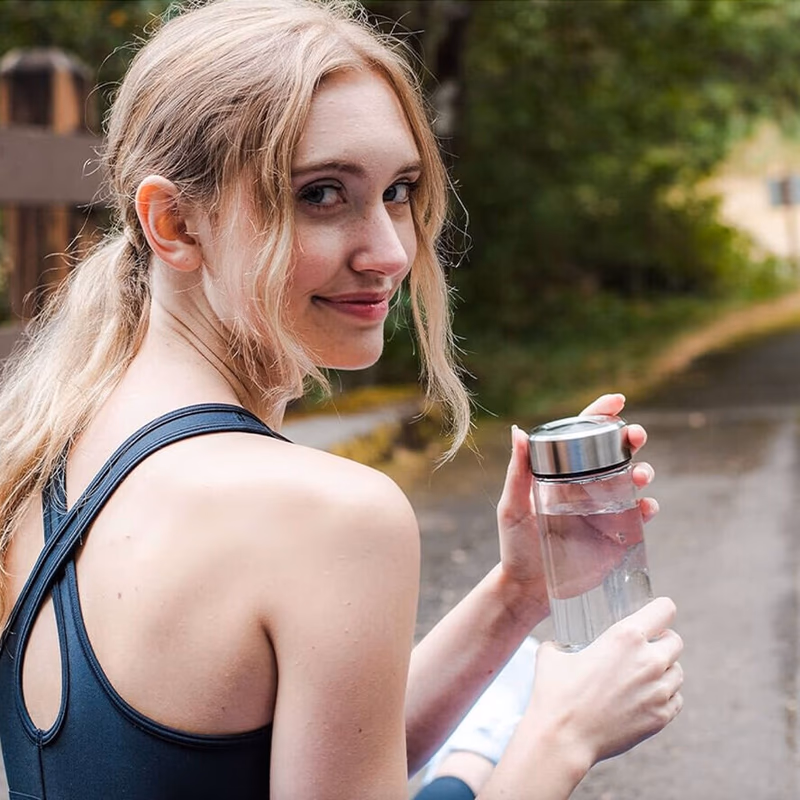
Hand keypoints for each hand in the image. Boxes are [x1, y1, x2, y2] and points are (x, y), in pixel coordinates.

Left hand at [496, 393, 656, 612]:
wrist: (528, 589)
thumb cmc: (515, 546)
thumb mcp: (513, 507)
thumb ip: (518, 473)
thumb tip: (518, 431)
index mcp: (561, 474)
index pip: (582, 436)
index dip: (601, 415)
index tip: (618, 401)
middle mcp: (585, 486)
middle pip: (615, 453)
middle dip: (631, 438)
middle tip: (635, 436)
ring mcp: (603, 509)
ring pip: (632, 479)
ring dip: (643, 470)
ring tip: (642, 475)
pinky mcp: (616, 534)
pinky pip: (638, 514)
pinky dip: (647, 506)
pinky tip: (645, 506)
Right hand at [526, 597, 683, 764]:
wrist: (563, 738)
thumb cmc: (556, 694)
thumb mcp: (553, 654)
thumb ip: (563, 644)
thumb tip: (558, 645)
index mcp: (625, 636)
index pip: (664, 609)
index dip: (659, 610)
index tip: (654, 615)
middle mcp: (648, 660)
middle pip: (675, 640)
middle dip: (662, 641)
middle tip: (645, 648)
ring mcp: (658, 691)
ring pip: (678, 671)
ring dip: (665, 670)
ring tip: (644, 675)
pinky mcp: (661, 717)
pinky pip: (676, 699)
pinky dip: (665, 696)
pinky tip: (645, 697)